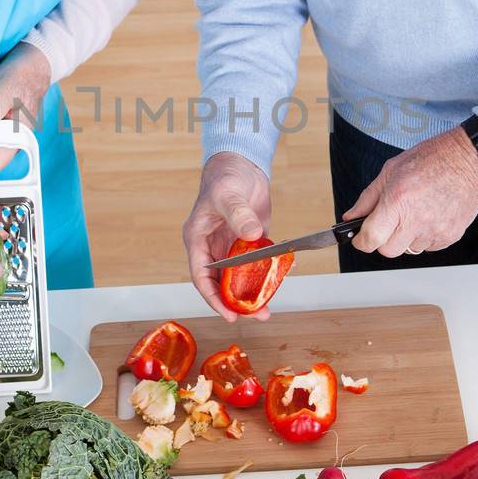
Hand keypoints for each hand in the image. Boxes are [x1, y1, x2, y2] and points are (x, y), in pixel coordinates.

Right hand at [182, 152, 271, 320]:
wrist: (242, 163)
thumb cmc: (225, 176)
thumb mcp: (228, 195)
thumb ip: (238, 215)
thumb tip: (251, 234)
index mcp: (198, 239)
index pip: (201, 276)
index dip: (213, 298)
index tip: (228, 314)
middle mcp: (212, 247)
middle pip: (220, 283)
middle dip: (236, 302)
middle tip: (256, 314)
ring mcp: (231, 246)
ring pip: (238, 278)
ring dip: (251, 293)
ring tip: (266, 310)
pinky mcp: (248, 242)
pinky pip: (255, 263)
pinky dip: (265, 274)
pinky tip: (280, 281)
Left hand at [342, 126, 477, 256]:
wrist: (469, 160)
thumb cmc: (432, 159)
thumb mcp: (391, 170)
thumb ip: (368, 198)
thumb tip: (351, 216)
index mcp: (398, 201)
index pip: (371, 239)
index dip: (361, 240)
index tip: (360, 237)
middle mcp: (416, 220)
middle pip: (388, 250)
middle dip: (383, 239)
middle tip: (389, 221)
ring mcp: (435, 231)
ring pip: (409, 249)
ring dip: (406, 237)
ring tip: (415, 212)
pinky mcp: (450, 236)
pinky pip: (428, 246)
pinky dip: (424, 236)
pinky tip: (429, 215)